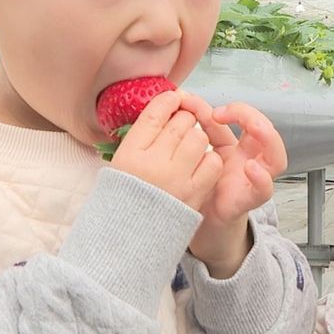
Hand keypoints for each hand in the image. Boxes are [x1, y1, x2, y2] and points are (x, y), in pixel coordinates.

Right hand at [110, 91, 222, 210]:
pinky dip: (208, 159)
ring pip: (199, 138)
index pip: (153, 115)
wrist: (131, 236)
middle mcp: (153, 163)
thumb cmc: (125, 196)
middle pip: (179, 123)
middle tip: (182, 125)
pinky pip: (212, 162)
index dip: (166, 101)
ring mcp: (175, 179)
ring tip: (189, 147)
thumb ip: (139, 137)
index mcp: (130, 154)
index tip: (172, 97)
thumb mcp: (121, 163)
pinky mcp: (194, 193)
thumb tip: (162, 108)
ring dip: (197, 138)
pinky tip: (199, 164)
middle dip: (184, 119)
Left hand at [179, 96, 286, 276]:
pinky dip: (261, 178)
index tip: (204, 107)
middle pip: (267, 132)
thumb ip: (199, 130)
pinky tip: (250, 169)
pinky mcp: (248, 200)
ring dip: (269, 138)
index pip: (244, 119)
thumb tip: (187, 99)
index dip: (228, 109)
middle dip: (251, 115)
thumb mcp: (199, 154)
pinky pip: (265, 190)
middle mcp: (251, 161)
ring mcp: (253, 180)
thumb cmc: (201, 189)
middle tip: (226, 111)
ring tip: (253, 127)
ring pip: (277, 157)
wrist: (199, 223)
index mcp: (240, 148)